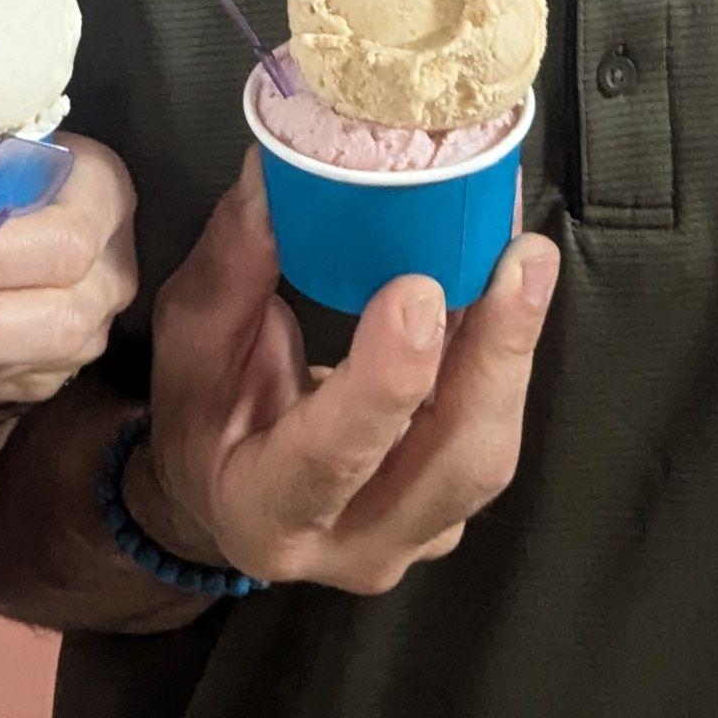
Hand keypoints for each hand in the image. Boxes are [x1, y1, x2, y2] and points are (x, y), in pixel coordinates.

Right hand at [130, 151, 557, 591]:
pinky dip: (506, 356)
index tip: (417, 290)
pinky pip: (491, 434)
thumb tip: (277, 169)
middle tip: (517, 259)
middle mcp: (352, 547)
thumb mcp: (191, 340)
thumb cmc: (202, 413)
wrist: (222, 491)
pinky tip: (511, 283)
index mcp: (265, 514)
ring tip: (525, 257)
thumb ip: (235, 265)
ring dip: (513, 351)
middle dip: (492, 360)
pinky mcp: (451, 508)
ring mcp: (414, 536)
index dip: (382, 384)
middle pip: (448, 469)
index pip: (329, 462)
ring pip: (486, 456)